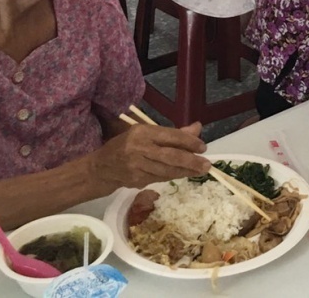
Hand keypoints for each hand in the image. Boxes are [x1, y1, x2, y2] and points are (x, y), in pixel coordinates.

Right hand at [90, 122, 208, 191]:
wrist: (101, 167)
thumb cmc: (127, 145)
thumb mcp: (147, 133)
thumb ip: (172, 133)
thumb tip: (197, 128)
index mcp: (142, 132)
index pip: (170, 136)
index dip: (189, 142)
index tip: (203, 147)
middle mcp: (139, 148)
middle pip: (170, 156)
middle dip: (191, 161)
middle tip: (207, 165)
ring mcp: (137, 166)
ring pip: (166, 170)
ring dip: (185, 172)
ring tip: (199, 171)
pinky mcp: (136, 180)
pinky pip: (160, 178)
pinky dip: (173, 176)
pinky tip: (183, 174)